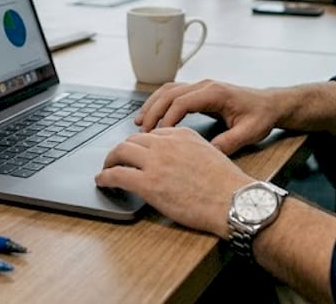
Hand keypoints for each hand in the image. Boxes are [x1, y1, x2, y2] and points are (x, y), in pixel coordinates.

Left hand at [97, 127, 253, 237]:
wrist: (234, 202)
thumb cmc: (227, 186)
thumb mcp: (209, 154)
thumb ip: (189, 151)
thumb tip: (177, 162)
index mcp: (182, 135)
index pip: (152, 134)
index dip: (141, 145)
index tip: (136, 153)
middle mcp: (166, 144)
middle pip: (133, 140)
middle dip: (121, 150)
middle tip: (116, 160)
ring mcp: (155, 162)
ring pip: (120, 152)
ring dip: (109, 160)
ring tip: (106, 169)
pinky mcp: (148, 183)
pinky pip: (116, 174)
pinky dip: (104, 177)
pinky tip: (102, 181)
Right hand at [135, 80, 282, 154]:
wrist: (270, 104)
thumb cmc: (261, 116)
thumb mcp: (249, 132)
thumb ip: (229, 142)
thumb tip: (207, 153)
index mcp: (216, 93)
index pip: (183, 102)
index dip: (168, 118)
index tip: (158, 135)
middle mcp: (205, 85)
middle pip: (170, 93)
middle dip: (153, 111)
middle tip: (142, 132)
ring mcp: (201, 86)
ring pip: (168, 90)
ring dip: (153, 105)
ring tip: (140, 122)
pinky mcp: (199, 92)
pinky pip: (173, 93)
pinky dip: (160, 103)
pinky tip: (152, 116)